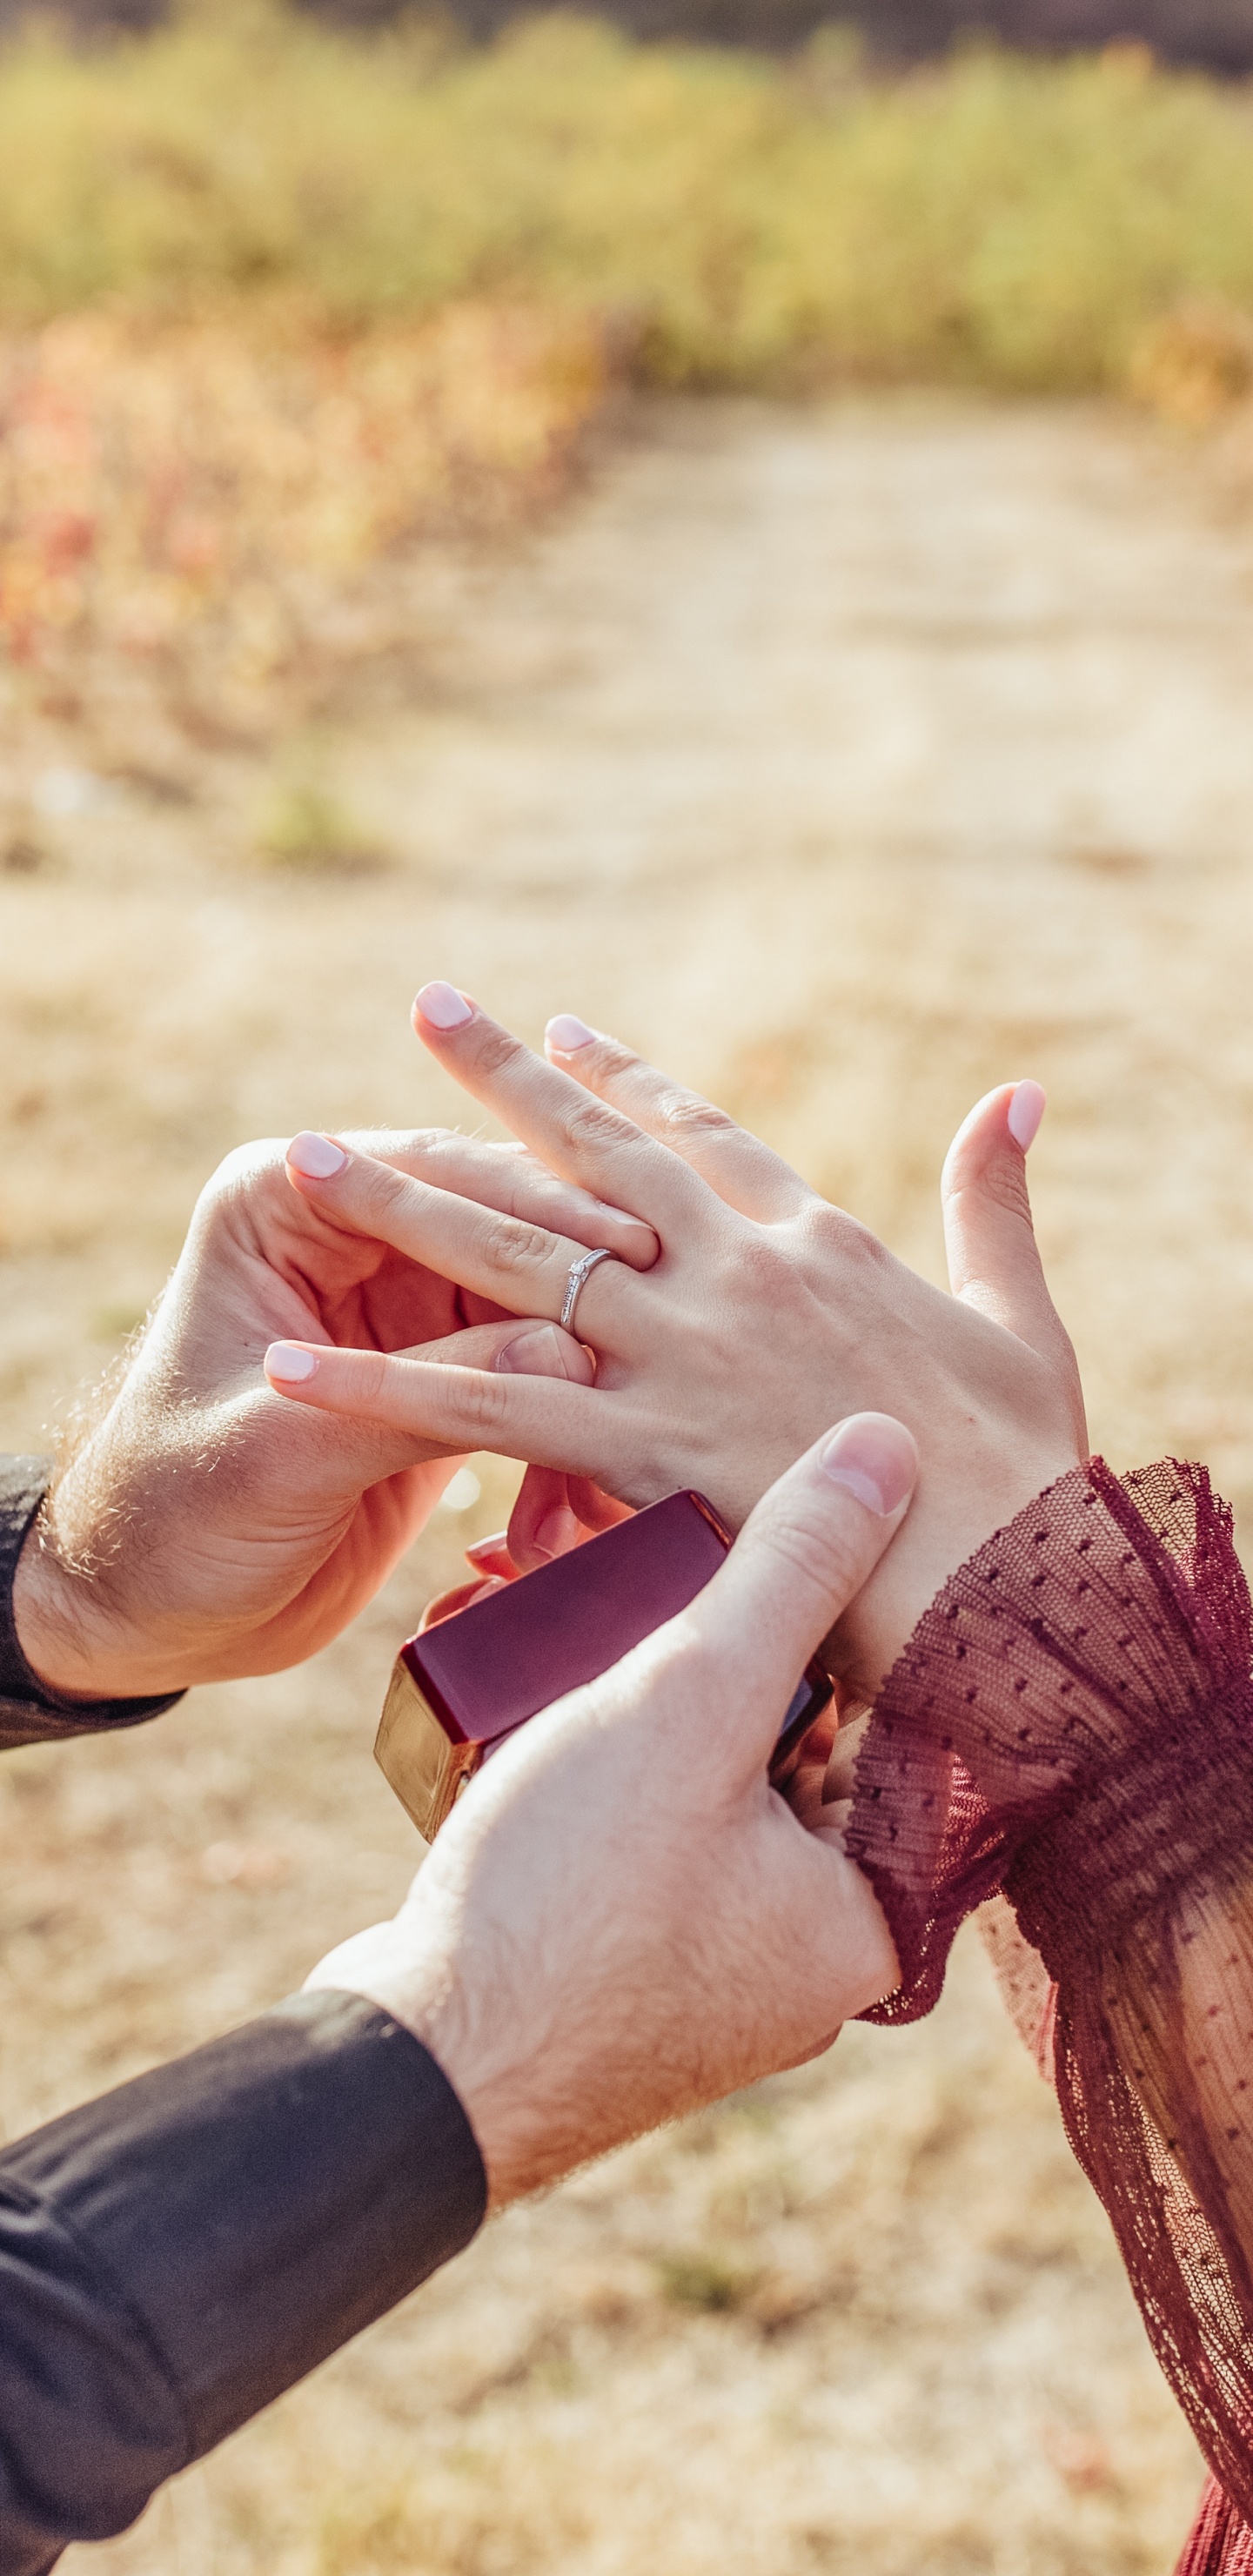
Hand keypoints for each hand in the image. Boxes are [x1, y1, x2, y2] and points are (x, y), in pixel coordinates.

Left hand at [14, 1127, 655, 1698]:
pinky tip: (630, 1439)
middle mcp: (350, 1234)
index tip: (630, 1249)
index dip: (534, 1207)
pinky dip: (574, 1403)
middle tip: (685, 1293)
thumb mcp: (288, 1455)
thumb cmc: (175, 1514)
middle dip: (585, 1262)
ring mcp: (399, 1304)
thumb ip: (422, 1398)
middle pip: (495, 1220)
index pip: (430, 1172)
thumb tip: (569, 1352)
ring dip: (591, 1337)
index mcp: (285, 1204)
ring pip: (529, 1293)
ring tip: (681, 1369)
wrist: (150, 1610)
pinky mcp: (438, 1375)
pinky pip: (531, 1366)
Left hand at [264, 986, 1084, 1697]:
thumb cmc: (1029, 1465)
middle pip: (590, 1158)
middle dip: (499, 1081)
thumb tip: (1019, 1094)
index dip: (623, 1082)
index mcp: (814, 1240)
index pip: (698, 1137)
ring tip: (305, 1154)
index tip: (558, 1032)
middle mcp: (732, 1273)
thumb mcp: (1020, 1317)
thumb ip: (997, 1201)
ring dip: (404, 1204)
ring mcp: (681, 1351)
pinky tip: (296, 1366)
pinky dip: (385, 1389)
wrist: (1016, 1568)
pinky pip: (487, 1409)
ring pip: (517, 1259)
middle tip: (427, 1006)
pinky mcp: (641, 1442)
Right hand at [304, 1417, 917, 2203]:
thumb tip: (888, 1444)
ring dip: (669, 1710)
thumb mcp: (690, 1694)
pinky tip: (562, 1715)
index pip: (902, 1722)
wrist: (410, 2070)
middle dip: (742, 1658)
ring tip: (610, 1626)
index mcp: (873, 1916)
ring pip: (720, 1795)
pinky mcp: (625, 1979)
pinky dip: (620, 1775)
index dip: (849, 1613)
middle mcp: (812, 1963)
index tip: (795, 1536)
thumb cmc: (567, 1895)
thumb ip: (790, 1568)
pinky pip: (653, 1844)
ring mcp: (715, 1981)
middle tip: (685, 1568)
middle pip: (806, 1757)